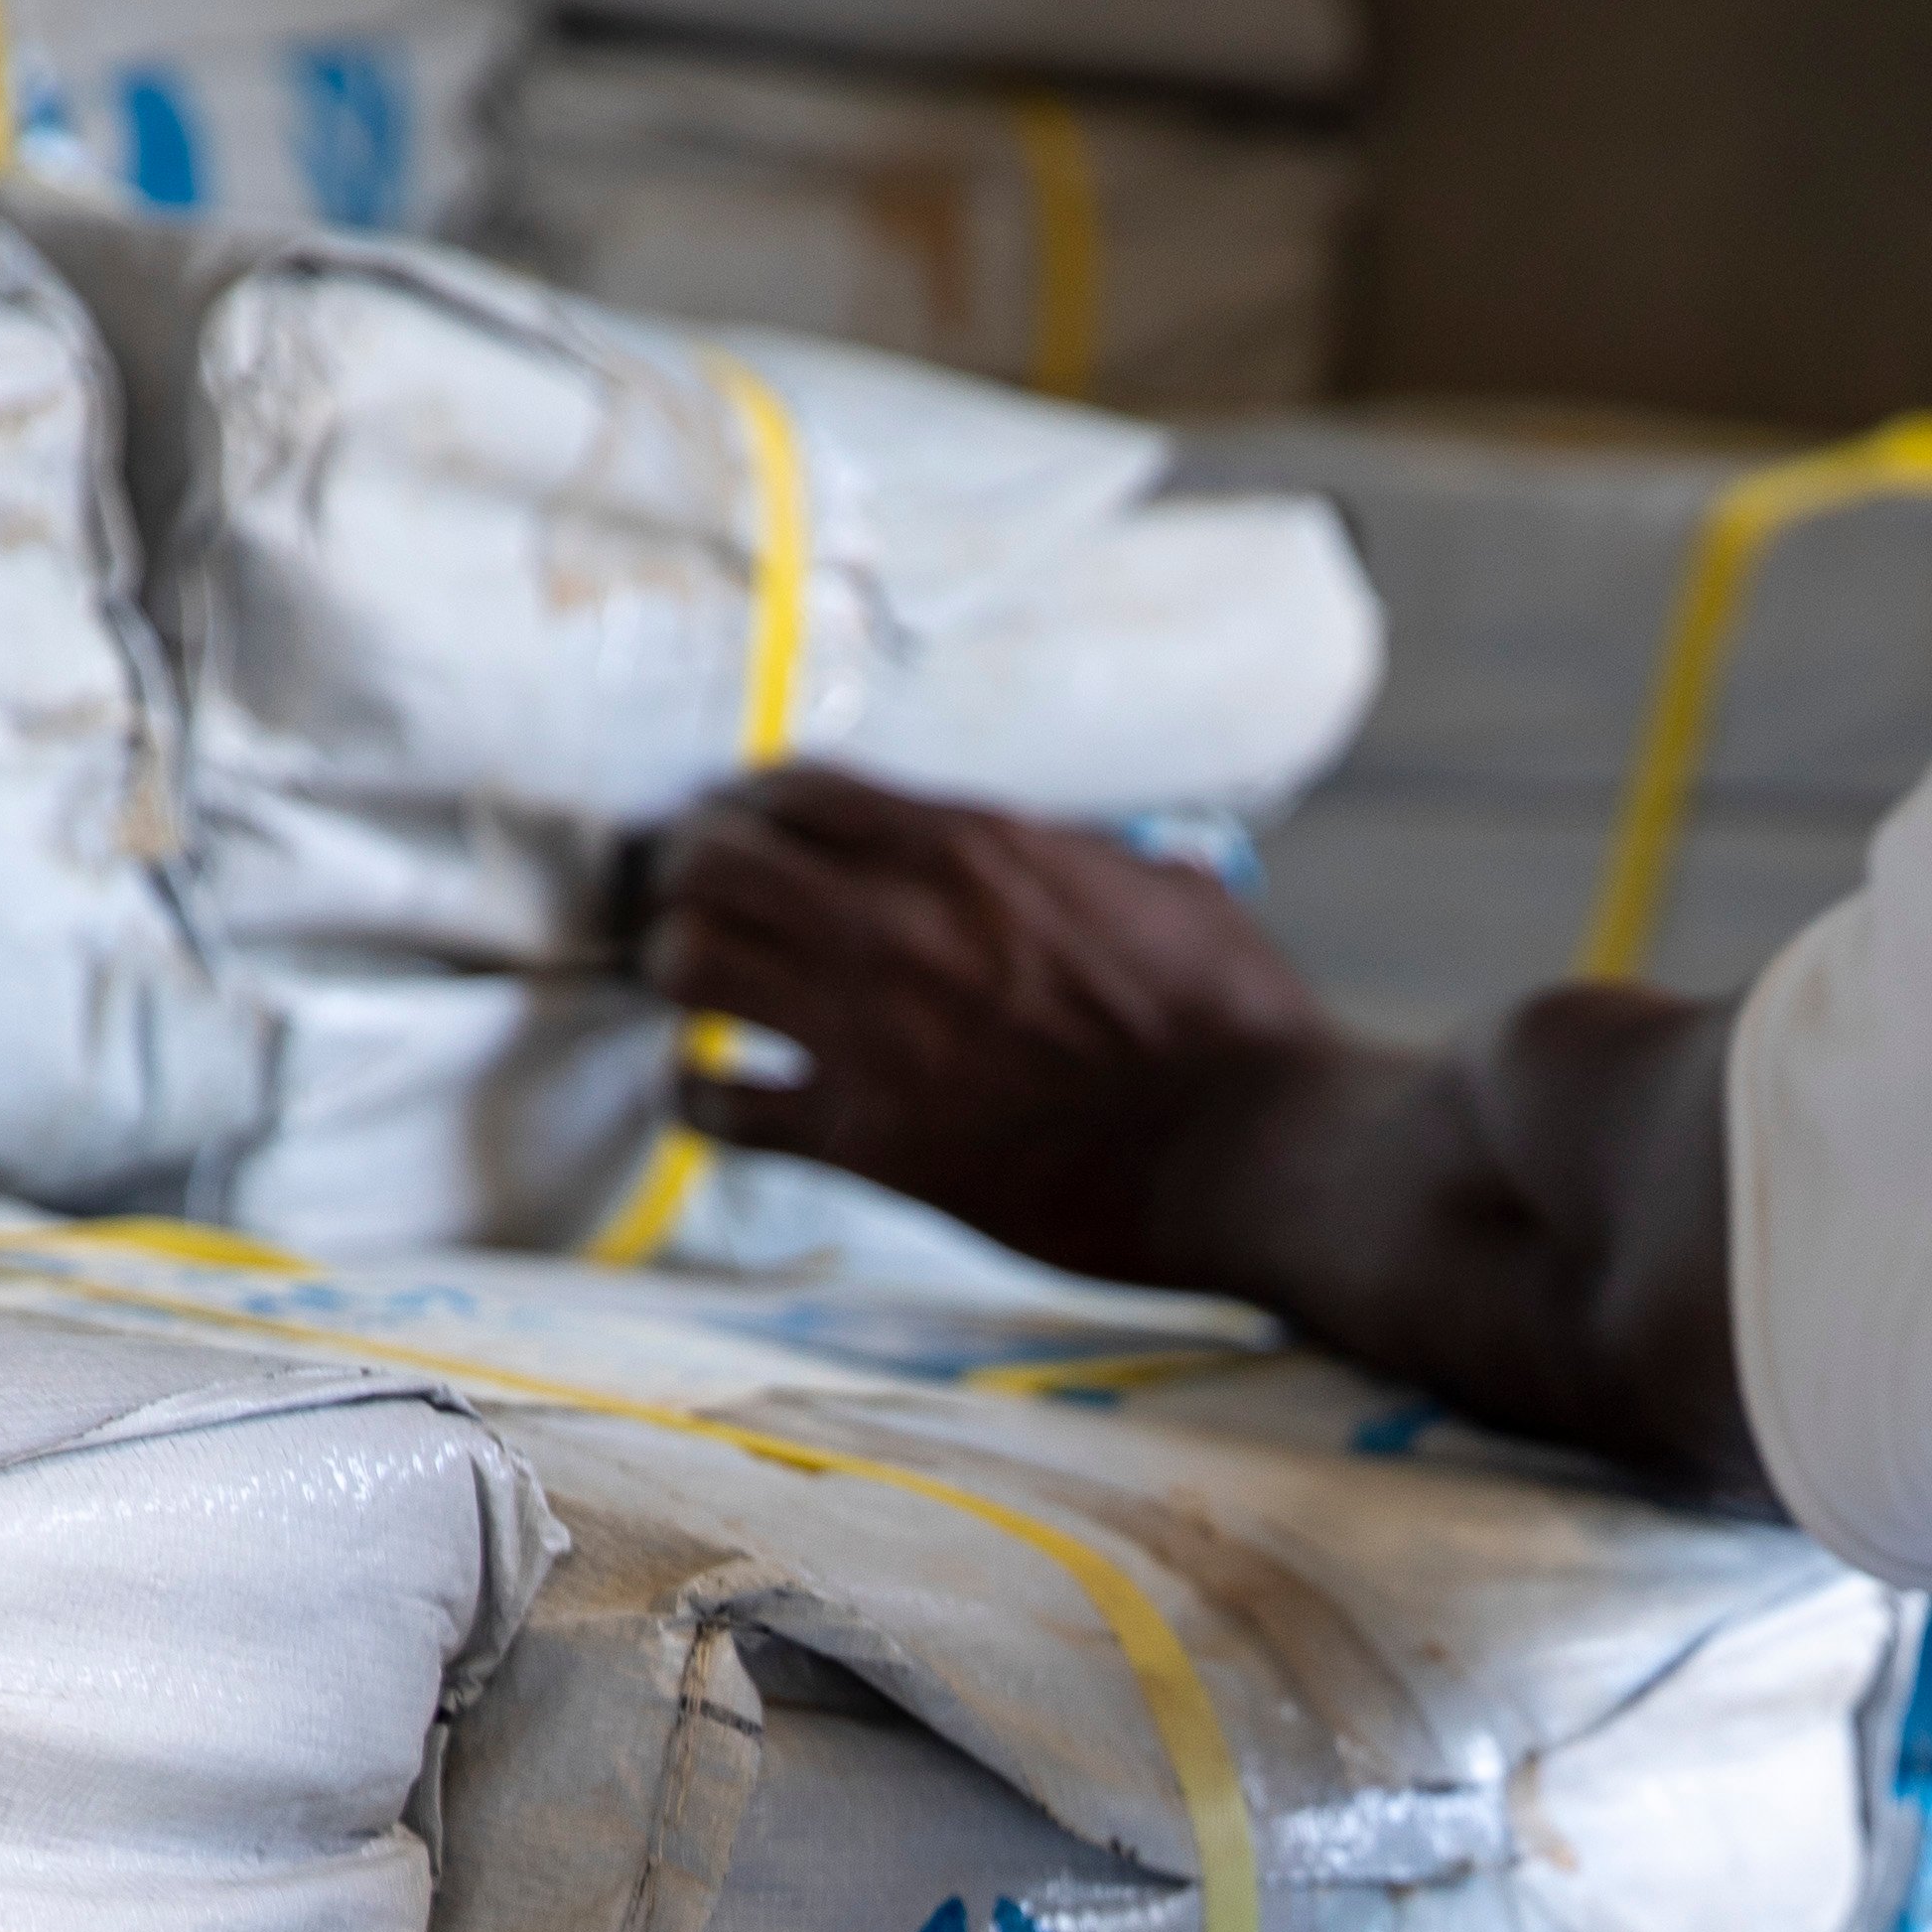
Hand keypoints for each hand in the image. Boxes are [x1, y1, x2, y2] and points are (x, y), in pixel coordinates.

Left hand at [638, 764, 1334, 1295]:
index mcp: (972, 844)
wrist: (1253, 1146)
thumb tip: (1063, 853)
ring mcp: (872, 1031)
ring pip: (687, 961)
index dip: (751, 804)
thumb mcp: (1158, 886)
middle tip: (695, 903)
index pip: (796, 786)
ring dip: (678, 970)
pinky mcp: (868, 1141)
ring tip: (695, 994)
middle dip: (688, 875)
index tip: (746, 829)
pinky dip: (699, 1096)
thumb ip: (1075, 860)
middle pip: (711, 859)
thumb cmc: (1233, 1021)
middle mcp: (899, 921)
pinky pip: (717, 1105)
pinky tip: (716, 1095)